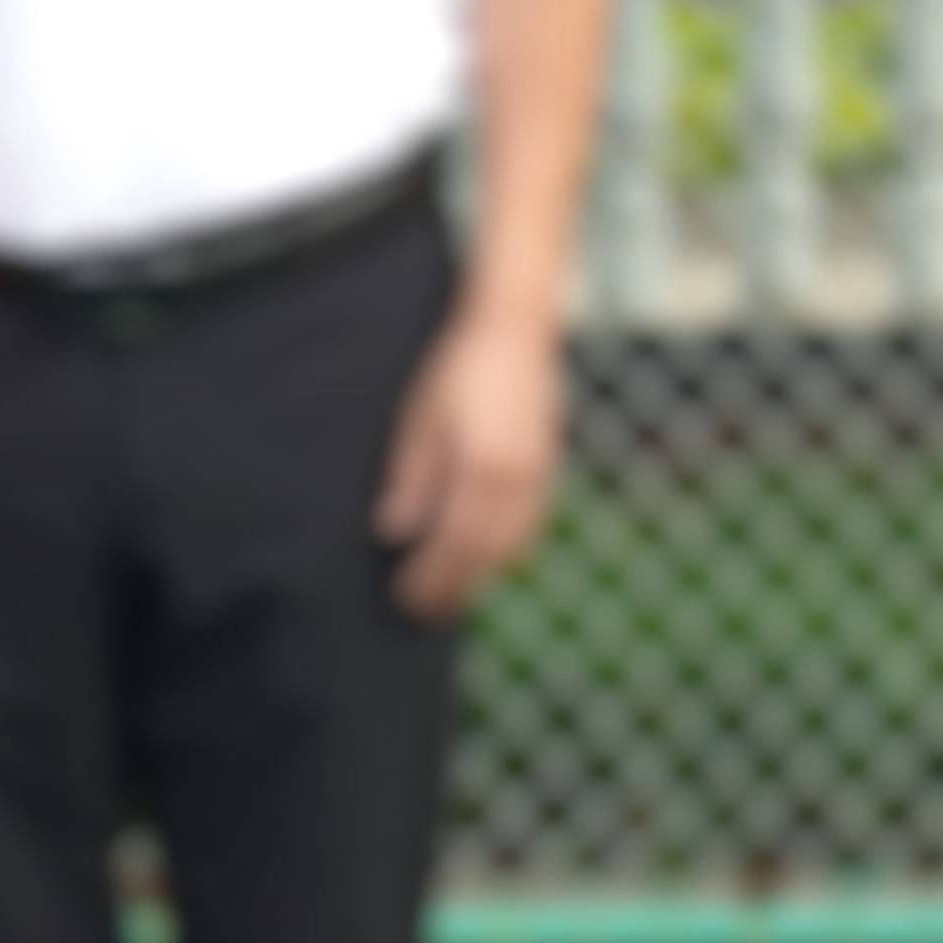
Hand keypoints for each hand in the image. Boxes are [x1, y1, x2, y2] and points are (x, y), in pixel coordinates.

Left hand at [375, 319, 566, 618]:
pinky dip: (510, 547)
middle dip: (456, 586)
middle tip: (425, 613)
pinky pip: (531, 522)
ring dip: (484, 572)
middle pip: (485, 553)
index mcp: (479, 469)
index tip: (405, 600)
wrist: (514, 329)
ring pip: (514, 542)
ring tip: (455, 590)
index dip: (429, 578)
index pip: (453, 544)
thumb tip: (394, 533)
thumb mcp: (419, 420)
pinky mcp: (548, 464)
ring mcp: (538, 473)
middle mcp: (516, 479)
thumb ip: (410, 479)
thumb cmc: (456, 369)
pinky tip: (492, 553)